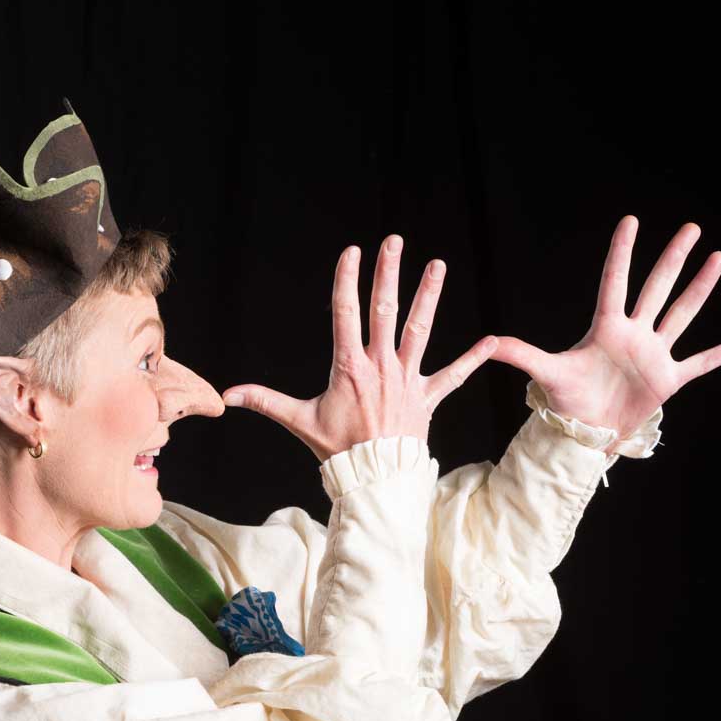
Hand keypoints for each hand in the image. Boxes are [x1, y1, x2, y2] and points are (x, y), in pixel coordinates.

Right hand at [222, 235, 498, 461]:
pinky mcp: (427, 397)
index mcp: (351, 367)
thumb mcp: (299, 421)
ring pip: (420, 330)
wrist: (375, 478)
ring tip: (438, 265)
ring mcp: (407, 379)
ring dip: (429, 296)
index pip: (346, 313)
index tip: (352, 252)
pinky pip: (454, 376)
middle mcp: (382, 366)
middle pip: (385, 310)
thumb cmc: (336, 450)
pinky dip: (473, 359)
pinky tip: (493, 340)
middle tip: (394, 242)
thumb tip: (226, 396)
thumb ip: (265, 401)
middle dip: (389, 273)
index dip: (347, 280)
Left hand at [488, 216, 720, 454]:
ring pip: (682, 314)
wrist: (585, 434)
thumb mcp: (545, 374)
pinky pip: (701, 362)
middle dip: (674, 258)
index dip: (622, 252)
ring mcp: (654, 355)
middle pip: (657, 288)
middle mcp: (634, 335)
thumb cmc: (565, 402)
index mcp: (606, 328)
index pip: (615, 282)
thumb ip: (520, 354)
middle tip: (692, 228)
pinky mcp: (668, 380)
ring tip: (718, 259)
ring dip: (701, 288)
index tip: (631, 221)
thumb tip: (486, 342)